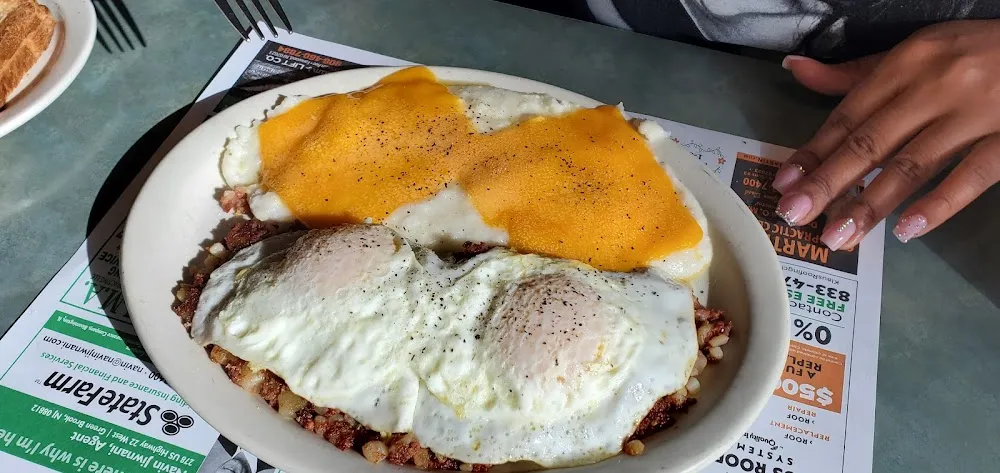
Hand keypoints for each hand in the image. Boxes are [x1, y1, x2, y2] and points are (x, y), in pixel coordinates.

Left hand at [774, 20, 999, 249]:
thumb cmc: (977, 52)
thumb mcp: (916, 52)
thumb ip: (855, 72)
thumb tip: (795, 69)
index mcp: (906, 64)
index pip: (849, 115)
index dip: (814, 151)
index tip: (782, 183)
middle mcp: (934, 87)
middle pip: (871, 141)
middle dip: (828, 182)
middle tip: (793, 216)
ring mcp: (974, 114)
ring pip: (913, 163)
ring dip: (871, 203)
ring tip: (838, 235)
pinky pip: (972, 175)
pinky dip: (940, 203)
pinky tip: (909, 230)